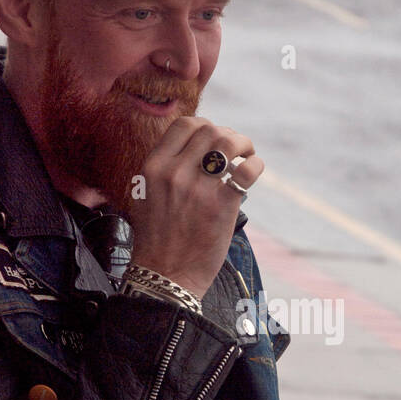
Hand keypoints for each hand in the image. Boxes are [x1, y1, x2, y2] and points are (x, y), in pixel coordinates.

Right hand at [126, 117, 263, 301]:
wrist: (165, 275)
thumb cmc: (157, 238)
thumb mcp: (144, 196)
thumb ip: (162, 169)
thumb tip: (189, 148)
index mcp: (153, 167)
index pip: (184, 124)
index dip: (206, 126)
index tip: (213, 140)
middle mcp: (174, 173)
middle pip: (210, 130)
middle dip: (228, 134)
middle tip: (236, 150)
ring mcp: (198, 188)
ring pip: (228, 142)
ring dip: (244, 144)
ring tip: (247, 155)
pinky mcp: (221, 206)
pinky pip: (246, 171)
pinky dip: (255, 165)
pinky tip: (254, 172)